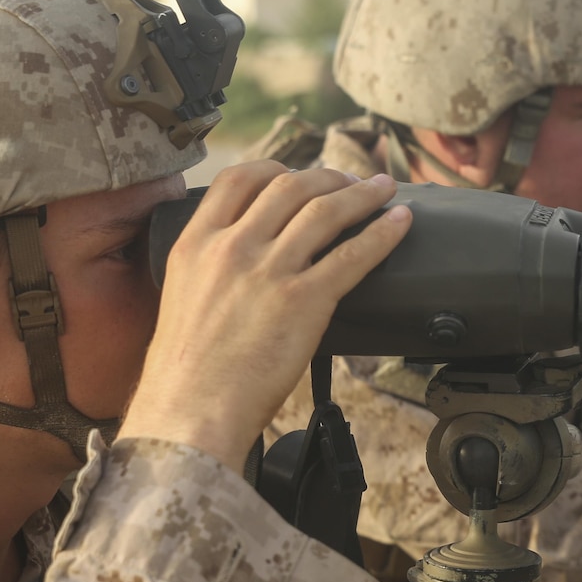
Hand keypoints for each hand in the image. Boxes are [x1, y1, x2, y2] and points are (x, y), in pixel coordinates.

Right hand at [120, 163, 409, 467]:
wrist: (191, 412)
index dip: (275, 169)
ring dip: (361, 194)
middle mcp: (232, 248)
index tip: (295, 174)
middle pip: (290, 187)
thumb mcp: (182, 300)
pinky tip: (399, 222)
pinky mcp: (304, 301)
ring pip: (325, 210)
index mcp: (196, 244)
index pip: (239, 180)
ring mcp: (270, 271)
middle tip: (350, 181)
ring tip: (383, 190)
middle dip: (327, 177)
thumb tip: (239, 268)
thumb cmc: (185, 375)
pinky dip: (382, 234)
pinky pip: (353, 255)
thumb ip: (209, 272)